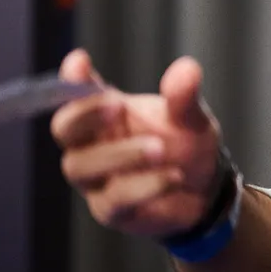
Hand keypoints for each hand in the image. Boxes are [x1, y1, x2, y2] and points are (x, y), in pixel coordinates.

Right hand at [52, 49, 224, 239]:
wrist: (205, 191)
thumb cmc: (185, 146)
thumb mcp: (190, 118)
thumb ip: (184, 96)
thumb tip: (187, 68)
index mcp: (104, 115)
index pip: (75, 94)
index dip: (71, 79)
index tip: (80, 61)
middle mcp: (92, 145)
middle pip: (64, 129)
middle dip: (85, 115)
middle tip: (117, 105)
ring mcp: (97, 180)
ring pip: (82, 167)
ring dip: (119, 154)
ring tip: (159, 149)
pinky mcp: (111, 211)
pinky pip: (114, 200)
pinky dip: (144, 186)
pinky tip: (173, 177)